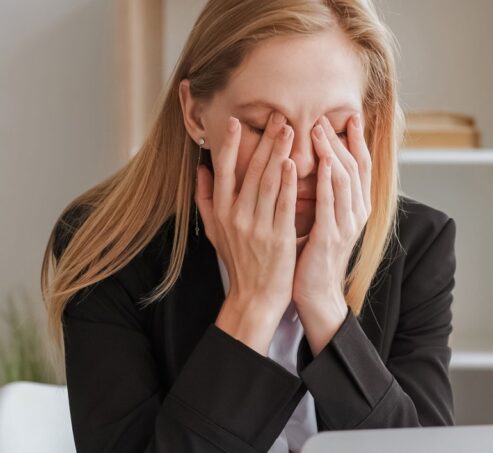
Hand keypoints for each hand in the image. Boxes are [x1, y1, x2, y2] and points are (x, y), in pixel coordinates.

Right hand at [194, 111, 297, 354]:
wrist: (255, 297)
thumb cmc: (238, 262)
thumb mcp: (215, 232)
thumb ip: (206, 199)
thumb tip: (200, 169)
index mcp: (221, 212)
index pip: (223, 170)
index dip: (228, 144)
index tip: (235, 120)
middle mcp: (237, 216)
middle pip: (250, 171)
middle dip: (264, 140)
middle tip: (277, 115)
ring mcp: (257, 227)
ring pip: (268, 182)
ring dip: (278, 153)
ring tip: (289, 129)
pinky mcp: (279, 238)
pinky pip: (284, 205)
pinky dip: (288, 183)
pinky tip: (293, 164)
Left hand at [294, 113, 372, 354]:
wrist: (316, 295)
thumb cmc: (314, 256)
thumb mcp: (324, 219)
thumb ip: (325, 194)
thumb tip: (318, 164)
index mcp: (357, 208)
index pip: (361, 166)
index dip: (356, 141)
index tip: (349, 117)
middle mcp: (357, 214)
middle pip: (355, 167)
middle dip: (341, 140)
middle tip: (325, 117)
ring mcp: (346, 226)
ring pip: (344, 180)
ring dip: (332, 153)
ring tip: (320, 131)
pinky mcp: (330, 237)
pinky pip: (331, 204)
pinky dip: (327, 181)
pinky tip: (321, 163)